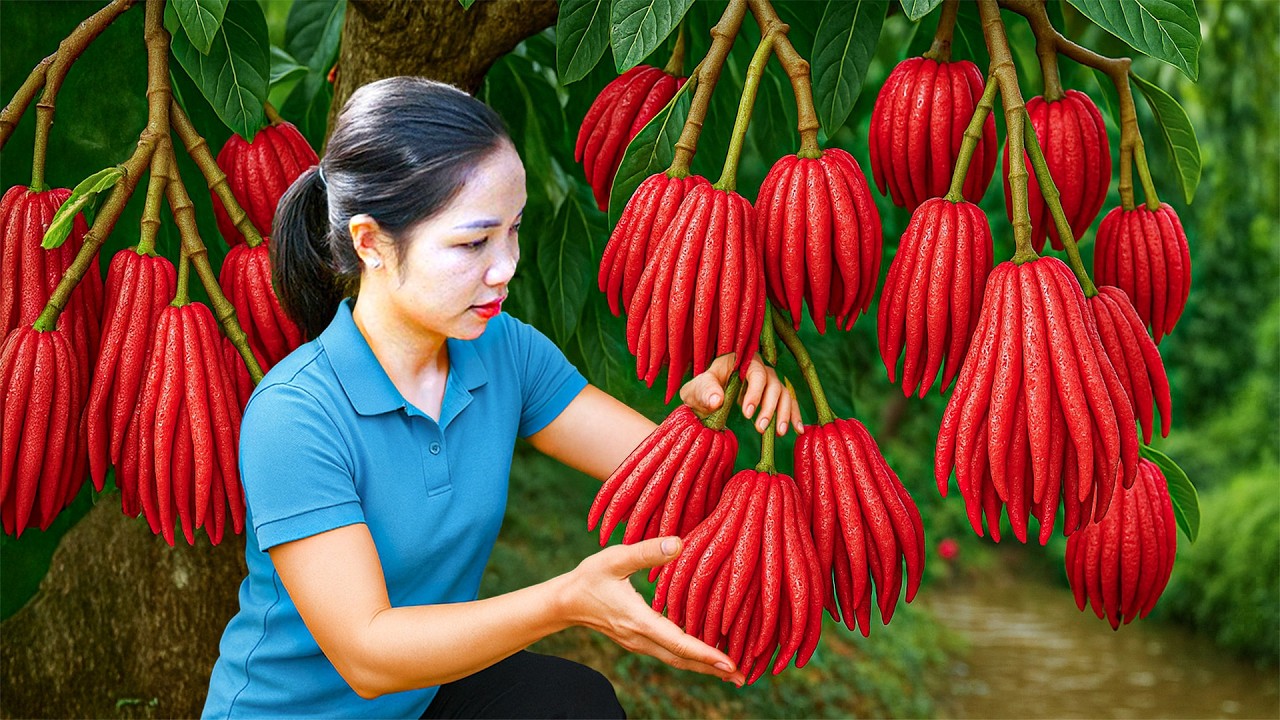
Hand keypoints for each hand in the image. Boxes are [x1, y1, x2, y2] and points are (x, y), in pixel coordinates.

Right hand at [560, 536, 744, 685]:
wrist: (564, 601)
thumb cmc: (589, 577)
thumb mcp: (615, 558)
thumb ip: (647, 551)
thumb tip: (680, 543)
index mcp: (639, 620)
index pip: (678, 642)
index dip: (705, 653)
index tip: (730, 664)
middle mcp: (641, 638)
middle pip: (682, 659)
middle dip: (713, 669)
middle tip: (743, 677)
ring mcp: (639, 642)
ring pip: (676, 659)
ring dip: (703, 666)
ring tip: (731, 672)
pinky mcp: (638, 640)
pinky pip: (669, 654)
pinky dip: (690, 657)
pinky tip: (704, 655)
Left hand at [679, 353, 803, 435]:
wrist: (704, 397)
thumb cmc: (701, 389)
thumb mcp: (696, 389)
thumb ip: (705, 391)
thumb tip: (717, 400)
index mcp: (741, 362)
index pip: (755, 373)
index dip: (754, 392)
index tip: (747, 413)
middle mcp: (759, 369)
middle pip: (773, 384)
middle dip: (769, 407)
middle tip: (760, 428)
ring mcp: (768, 382)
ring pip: (784, 394)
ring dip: (784, 413)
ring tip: (780, 433)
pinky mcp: (773, 396)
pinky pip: (788, 403)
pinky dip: (794, 416)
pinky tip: (798, 430)